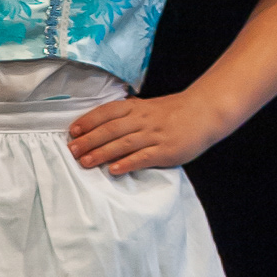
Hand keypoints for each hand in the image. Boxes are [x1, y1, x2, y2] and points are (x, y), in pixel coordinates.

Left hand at [66, 91, 223, 174]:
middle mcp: (143, 120)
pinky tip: (114, 170)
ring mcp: (154, 135)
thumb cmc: (173, 112)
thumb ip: (127, 113)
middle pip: (111, 129)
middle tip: (72, 150)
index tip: (73, 130)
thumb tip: (101, 122)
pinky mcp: (165, 150)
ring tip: (85, 162)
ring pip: (123, 144)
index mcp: (137, 107)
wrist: (205, 112)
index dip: (89, 120)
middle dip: (89, 140)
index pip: (108, 112)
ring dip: (102, 153)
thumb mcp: (148, 106)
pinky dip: (127, 163)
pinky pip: (143, 157)